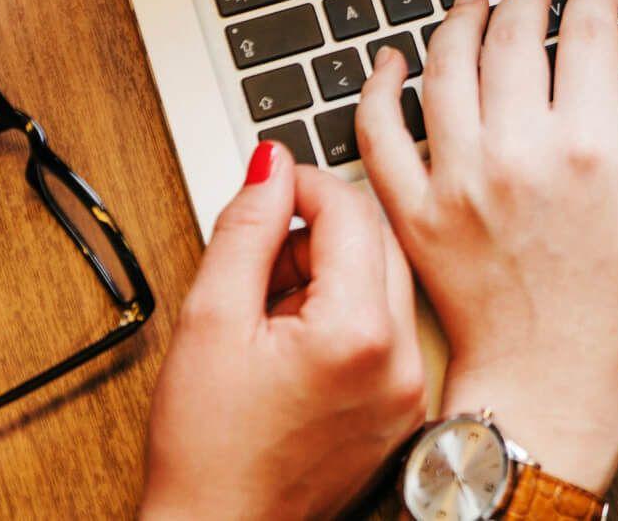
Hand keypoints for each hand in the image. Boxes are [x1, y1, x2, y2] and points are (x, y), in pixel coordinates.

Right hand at [140, 142, 423, 520]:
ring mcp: (410, 387)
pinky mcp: (404, 408)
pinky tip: (295, 346)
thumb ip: (246, 230)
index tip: (266, 188)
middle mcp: (402, 358)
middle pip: (378, 242)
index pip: (351, 211)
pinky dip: (346, 317)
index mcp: (359, 332)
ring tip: (269, 312)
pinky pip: (388, 330)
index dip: (302, 186)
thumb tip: (272, 165)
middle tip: (259, 262)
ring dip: (331, 273)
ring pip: (385, 282)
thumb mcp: (209, 321)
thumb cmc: (207, 451)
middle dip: (317, 233)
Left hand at [355, 0, 617, 494]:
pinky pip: (380, 135)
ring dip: (458, 20)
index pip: (587, 37)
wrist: (552, 391)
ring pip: (445, 69)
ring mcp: (457, 181)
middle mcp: (516, 154)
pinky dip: (378, 89)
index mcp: (590, 151)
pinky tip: (388, 62)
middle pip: (513, 38)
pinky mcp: (415, 213)